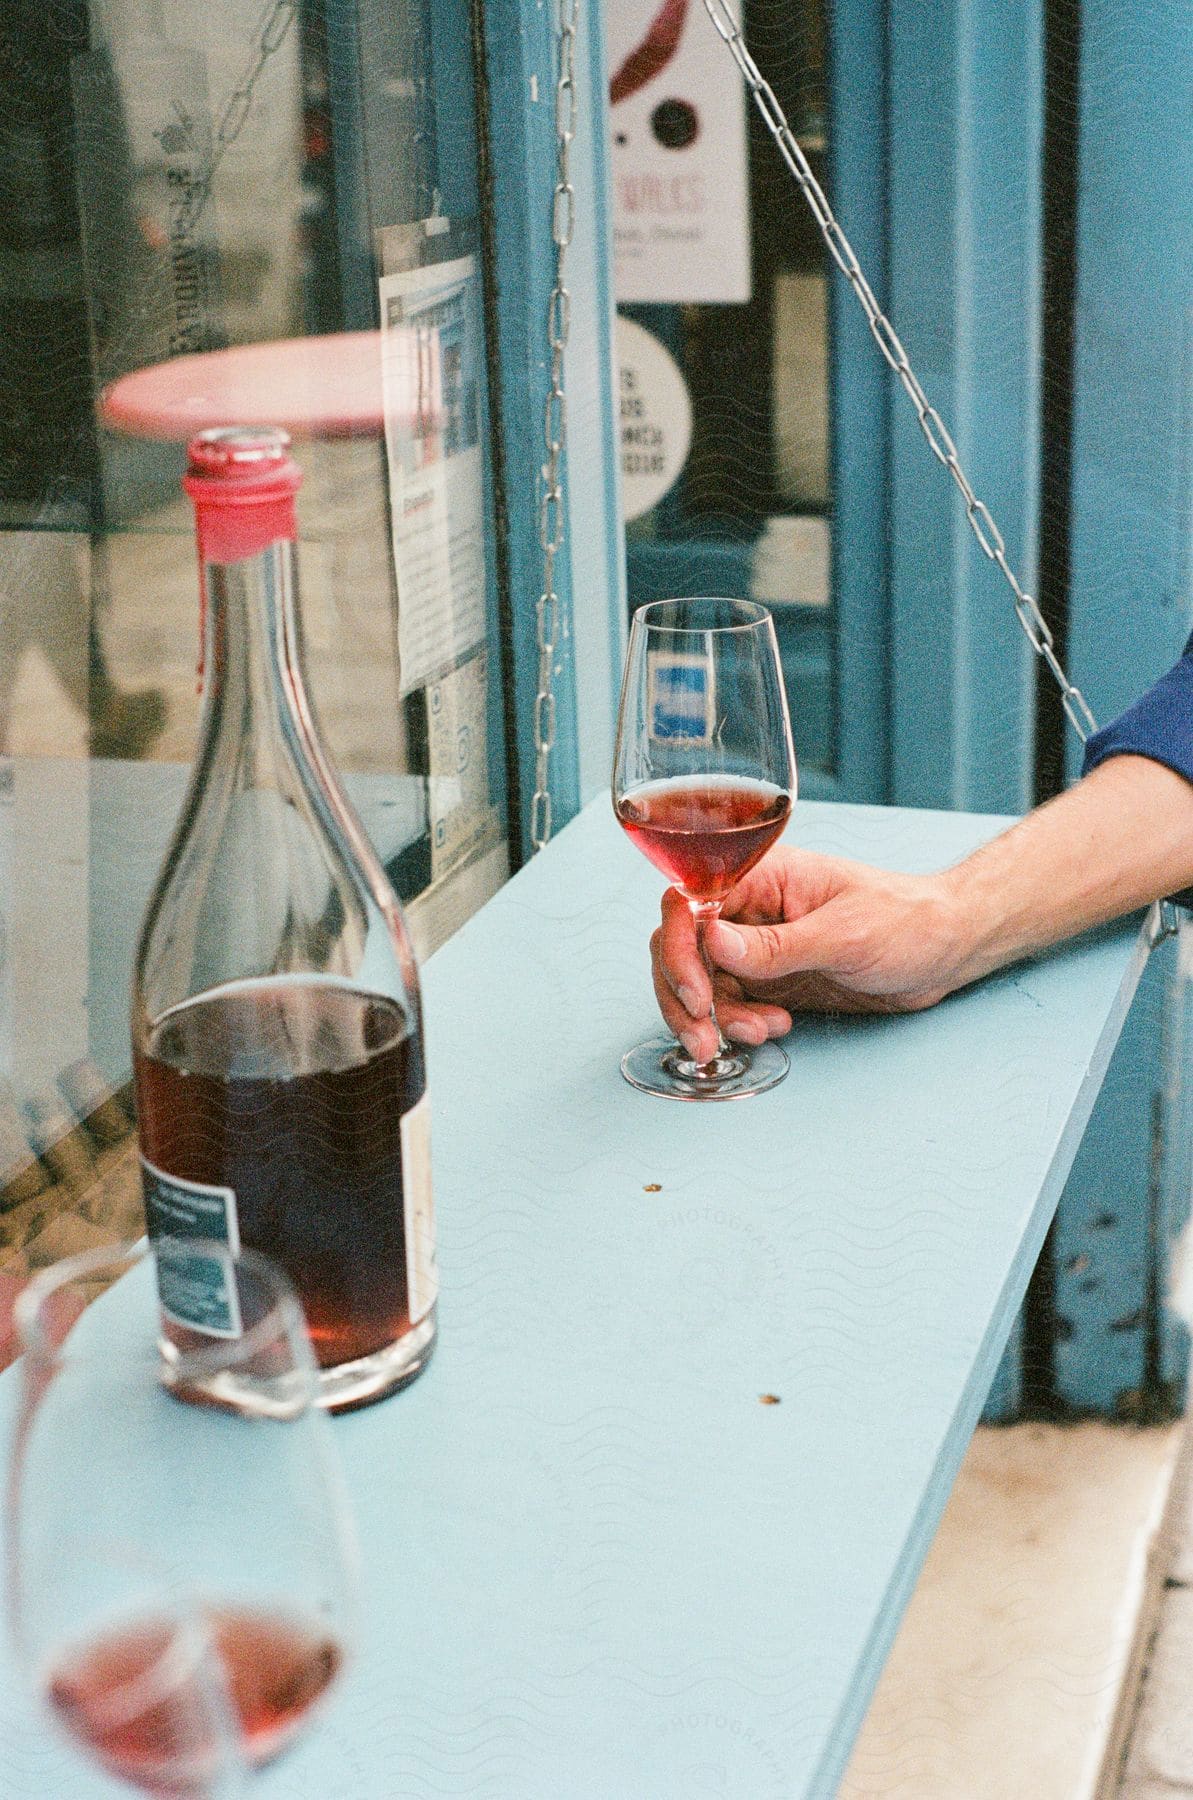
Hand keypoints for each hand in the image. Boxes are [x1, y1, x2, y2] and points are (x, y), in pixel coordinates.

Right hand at [650, 847, 971, 1062]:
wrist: (944, 949)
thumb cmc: (906, 921)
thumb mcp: (843, 935)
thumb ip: (775, 945)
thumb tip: (709, 939)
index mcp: (761, 876)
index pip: (689, 903)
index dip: (678, 948)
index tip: (696, 993)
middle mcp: (749, 908)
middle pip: (681, 945)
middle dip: (683, 995)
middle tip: (703, 1036)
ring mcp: (757, 944)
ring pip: (701, 980)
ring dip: (714, 1017)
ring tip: (755, 1034)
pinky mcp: (769, 977)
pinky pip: (729, 1002)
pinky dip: (739, 1023)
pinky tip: (773, 1028)